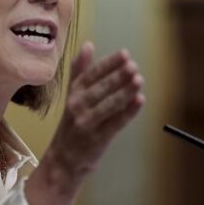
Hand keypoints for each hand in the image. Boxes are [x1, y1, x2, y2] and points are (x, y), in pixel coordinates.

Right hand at [48, 41, 144, 177]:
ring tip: (139, 80)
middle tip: (134, 66)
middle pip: (101, 88)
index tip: (125, 54)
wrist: (63, 159)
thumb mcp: (72, 95)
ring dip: (125, 92)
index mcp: (73, 93)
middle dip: (118, 76)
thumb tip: (88, 45)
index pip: (92, 74)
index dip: (109, 64)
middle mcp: (77, 106)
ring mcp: (87, 123)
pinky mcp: (98, 139)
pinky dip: (128, 112)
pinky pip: (115, 123)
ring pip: (109, 105)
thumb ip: (79, 71)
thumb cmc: (72, 123)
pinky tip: (140, 101)